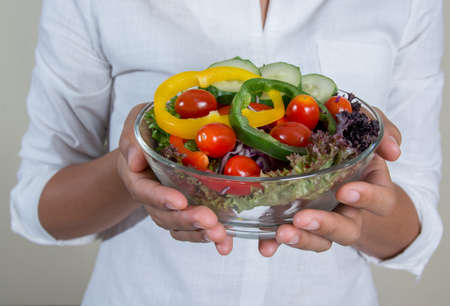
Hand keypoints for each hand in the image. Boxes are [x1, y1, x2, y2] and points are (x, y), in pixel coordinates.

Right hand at [117, 104, 232, 254]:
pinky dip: (210, 237)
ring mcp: (169, 208)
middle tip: (209, 220)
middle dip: (187, 220)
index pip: (145, 191)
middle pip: (165, 216)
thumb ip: (132, 139)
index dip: (161, 198)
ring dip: (200, 233)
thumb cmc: (147, 131)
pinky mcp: (187, 211)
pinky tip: (226, 243)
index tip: (180, 201)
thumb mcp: (137, 125)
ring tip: (221, 235)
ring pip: (180, 227)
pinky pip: (194, 230)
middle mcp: (152, 198)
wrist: (154, 143)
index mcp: (137, 177)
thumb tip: (134, 160)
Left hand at [259, 108, 408, 256]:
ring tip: (282, 233)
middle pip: (346, 230)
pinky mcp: (298, 221)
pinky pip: (289, 237)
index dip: (367, 199)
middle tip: (303, 219)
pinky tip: (265, 246)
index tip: (345, 191)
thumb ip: (383, 134)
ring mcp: (323, 219)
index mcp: (370, 189)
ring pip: (320, 240)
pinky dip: (275, 243)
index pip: (380, 201)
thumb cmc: (352, 144)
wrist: (333, 157)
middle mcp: (349, 211)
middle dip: (326, 226)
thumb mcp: (368, 132)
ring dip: (302, 239)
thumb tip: (393, 151)